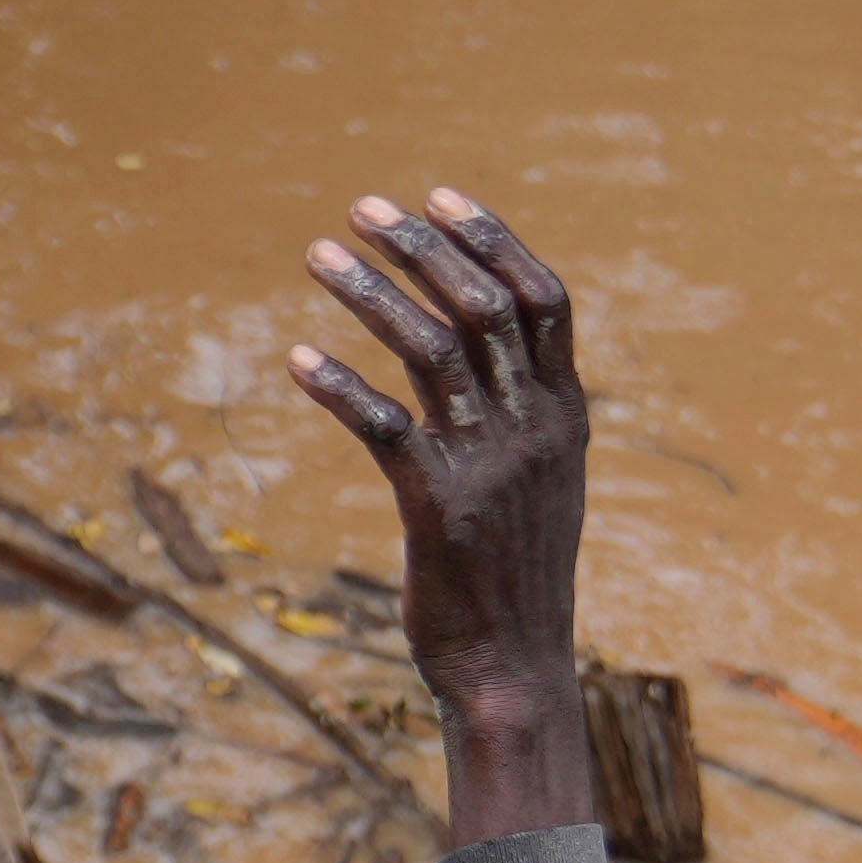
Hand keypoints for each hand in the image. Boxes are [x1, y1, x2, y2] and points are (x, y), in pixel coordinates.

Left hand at [280, 190, 595, 825]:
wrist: (514, 667)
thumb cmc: (516, 572)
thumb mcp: (542, 481)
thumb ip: (523, 412)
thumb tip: (479, 345)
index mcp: (566, 415)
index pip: (543, 299)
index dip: (492, 239)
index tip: (439, 194)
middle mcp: (535, 428)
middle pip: (483, 306)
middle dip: (421, 247)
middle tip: (362, 209)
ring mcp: (489, 464)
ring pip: (432, 350)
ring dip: (371, 293)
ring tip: (318, 255)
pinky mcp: (438, 505)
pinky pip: (383, 425)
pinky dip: (339, 385)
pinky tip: (296, 360)